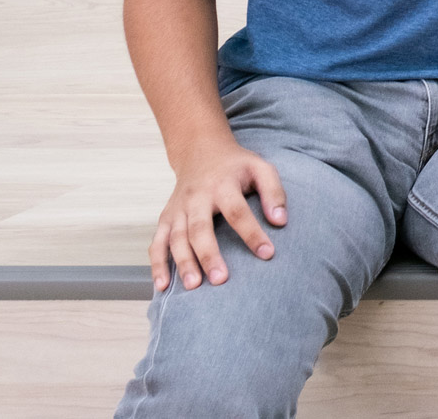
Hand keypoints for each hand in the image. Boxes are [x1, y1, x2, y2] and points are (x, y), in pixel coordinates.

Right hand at [149, 139, 286, 291]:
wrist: (200, 151)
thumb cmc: (236, 166)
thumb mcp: (260, 168)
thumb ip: (274, 192)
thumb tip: (280, 221)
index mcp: (222, 184)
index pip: (238, 211)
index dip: (252, 233)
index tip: (267, 254)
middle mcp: (196, 198)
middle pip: (200, 228)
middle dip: (208, 255)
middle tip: (220, 280)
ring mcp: (178, 209)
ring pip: (176, 238)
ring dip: (183, 263)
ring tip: (193, 286)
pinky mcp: (166, 218)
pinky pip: (157, 243)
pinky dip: (157, 264)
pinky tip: (163, 285)